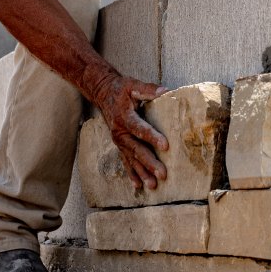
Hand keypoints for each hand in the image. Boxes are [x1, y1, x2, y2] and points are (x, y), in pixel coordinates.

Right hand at [92, 73, 168, 190]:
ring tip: (153, 185)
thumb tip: (166, 91)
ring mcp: (119, 141)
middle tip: (163, 174)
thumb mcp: (133, 85)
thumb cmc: (121, 89)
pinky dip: (132, 174)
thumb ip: (148, 90)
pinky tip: (138, 185)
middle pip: (136, 149)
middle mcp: (120, 132)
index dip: (152, 137)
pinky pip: (125, 162)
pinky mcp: (120, 145)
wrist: (103, 94)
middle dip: (150, 163)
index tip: (166, 145)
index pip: (140, 128)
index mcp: (125, 117)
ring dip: (142, 173)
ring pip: (131, 159)